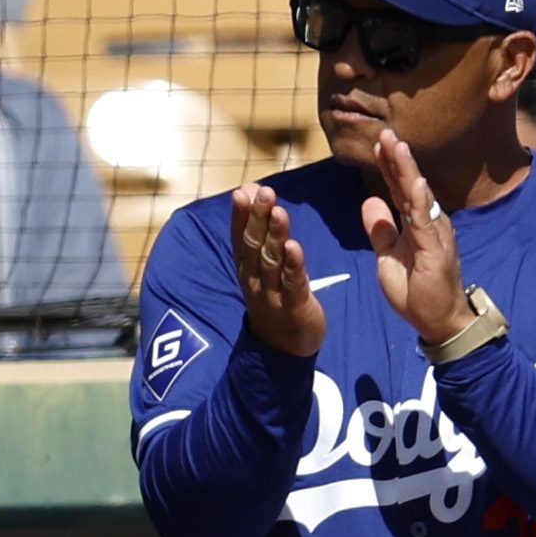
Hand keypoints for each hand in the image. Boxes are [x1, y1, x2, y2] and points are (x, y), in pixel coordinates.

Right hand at [229, 183, 327, 357]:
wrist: (283, 347)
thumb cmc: (274, 295)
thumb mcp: (262, 262)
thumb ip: (257, 228)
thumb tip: (250, 189)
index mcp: (247, 267)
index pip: (240, 237)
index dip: (241, 215)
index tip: (243, 191)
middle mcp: (255, 279)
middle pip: (255, 246)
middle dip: (258, 218)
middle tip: (264, 193)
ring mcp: (273, 294)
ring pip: (272, 262)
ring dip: (275, 236)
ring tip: (279, 212)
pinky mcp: (295, 307)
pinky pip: (292, 284)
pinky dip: (293, 265)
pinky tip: (293, 246)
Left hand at [358, 130, 470, 346]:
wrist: (437, 322)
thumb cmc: (417, 293)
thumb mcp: (388, 258)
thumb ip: (380, 230)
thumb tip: (370, 201)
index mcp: (416, 224)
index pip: (399, 189)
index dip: (388, 166)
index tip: (377, 143)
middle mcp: (428, 223)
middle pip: (409, 185)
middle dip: (397, 158)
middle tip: (384, 131)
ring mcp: (434, 234)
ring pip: (418, 196)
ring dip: (406, 170)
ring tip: (396, 145)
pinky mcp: (435, 249)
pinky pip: (426, 220)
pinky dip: (420, 199)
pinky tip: (413, 180)